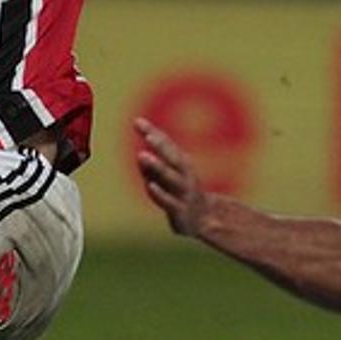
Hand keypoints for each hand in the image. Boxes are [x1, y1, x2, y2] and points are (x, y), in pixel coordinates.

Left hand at [134, 117, 210, 237]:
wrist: (204, 218)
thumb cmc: (180, 193)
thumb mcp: (167, 177)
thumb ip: (151, 168)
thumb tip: (140, 156)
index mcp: (181, 163)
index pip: (166, 144)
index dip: (152, 132)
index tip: (137, 121)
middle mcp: (185, 174)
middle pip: (172, 157)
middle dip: (160, 145)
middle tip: (147, 135)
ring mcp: (183, 192)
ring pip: (171, 177)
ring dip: (157, 166)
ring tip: (142, 156)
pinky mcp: (180, 209)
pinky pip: (169, 200)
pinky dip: (160, 193)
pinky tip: (150, 185)